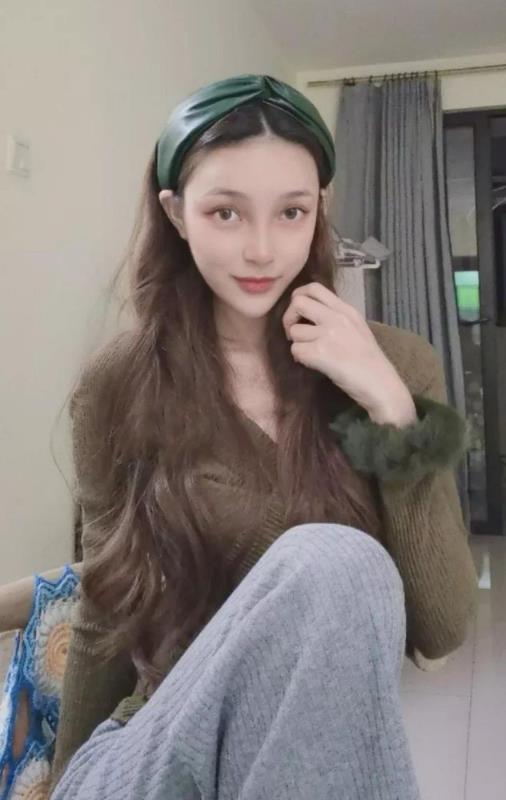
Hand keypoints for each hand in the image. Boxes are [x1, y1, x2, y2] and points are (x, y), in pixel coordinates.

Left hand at [282, 282, 416, 426]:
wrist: (380, 384)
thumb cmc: (369, 361)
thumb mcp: (356, 328)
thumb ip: (336, 317)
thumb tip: (309, 315)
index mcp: (346, 310)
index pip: (314, 288)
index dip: (298, 297)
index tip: (298, 313)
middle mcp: (337, 318)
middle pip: (298, 303)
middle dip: (289, 318)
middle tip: (294, 333)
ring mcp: (328, 334)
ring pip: (294, 331)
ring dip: (298, 344)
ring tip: (311, 354)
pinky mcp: (320, 353)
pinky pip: (296, 350)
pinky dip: (301, 359)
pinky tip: (314, 364)